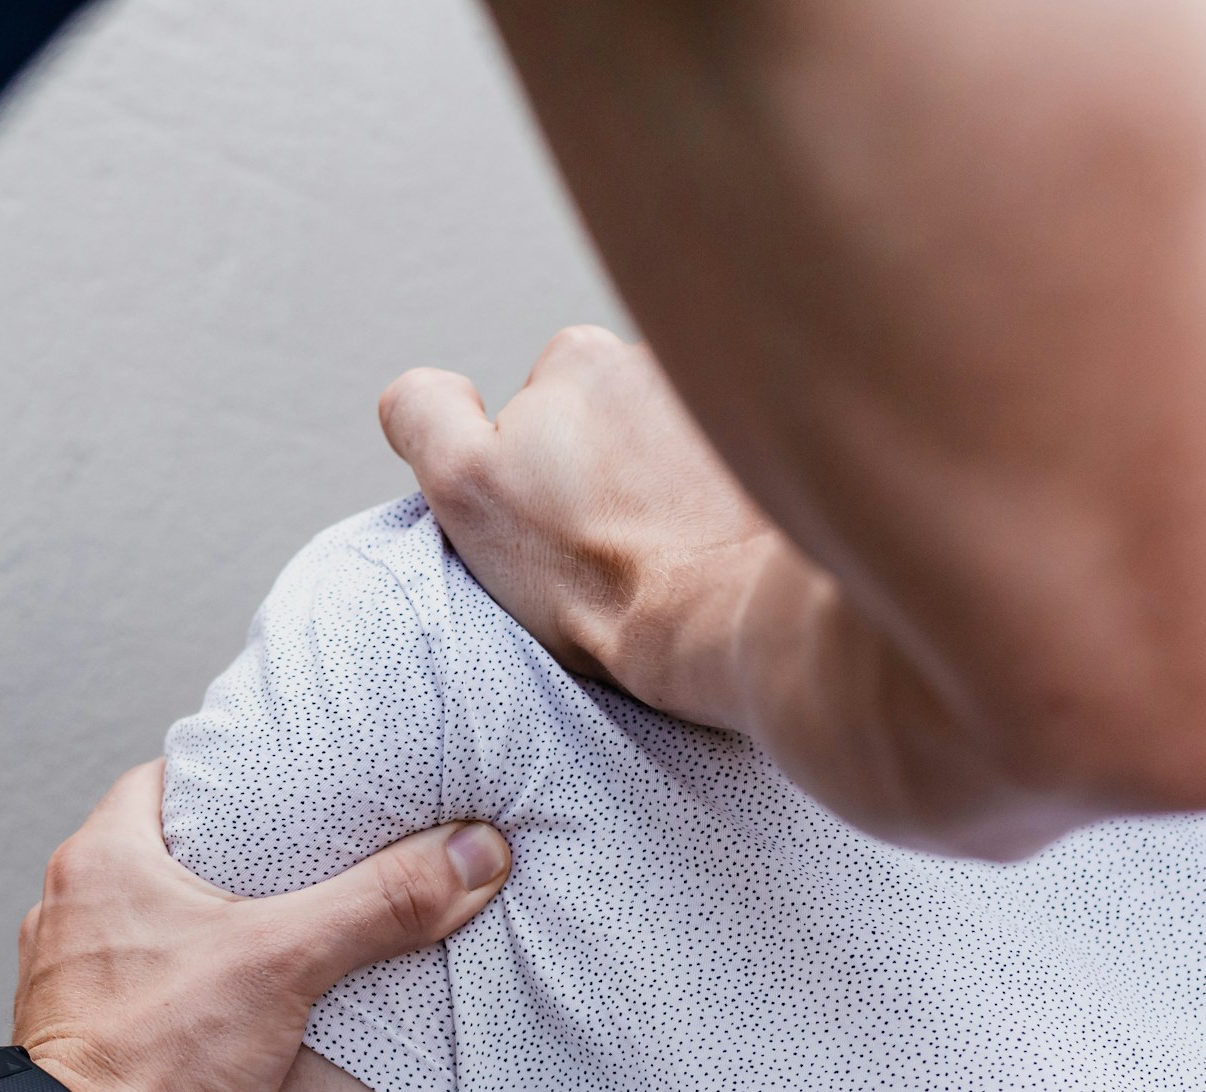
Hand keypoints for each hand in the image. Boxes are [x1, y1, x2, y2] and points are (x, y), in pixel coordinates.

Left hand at [13, 760, 507, 1091]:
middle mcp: (75, 911)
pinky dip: (203, 995)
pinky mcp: (94, 1044)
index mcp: (102, 860)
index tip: (293, 783)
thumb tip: (472, 853)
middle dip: (241, 858)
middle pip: (170, 855)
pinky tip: (255, 1012)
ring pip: (161, 930)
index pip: (166, 780)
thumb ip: (382, 902)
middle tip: (315, 857)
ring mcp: (77, 982)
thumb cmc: (149, 1063)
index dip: (232, 776)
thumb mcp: (286, 962)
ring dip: (221, 932)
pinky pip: (155, 995)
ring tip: (297, 933)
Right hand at [379, 326, 783, 732]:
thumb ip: (424, 415)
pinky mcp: (781, 445)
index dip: (530, 468)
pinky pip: (730, 466)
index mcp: (577, 359)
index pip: (533, 405)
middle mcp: (657, 358)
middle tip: (609, 543)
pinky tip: (713, 545)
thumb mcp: (469, 488)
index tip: (553, 518)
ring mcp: (730, 398)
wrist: (724, 619)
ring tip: (666, 551)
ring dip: (664, 484)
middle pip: (608, 421)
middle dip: (602, 471)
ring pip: (669, 443)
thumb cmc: (595, 573)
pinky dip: (719, 498)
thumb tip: (424, 390)